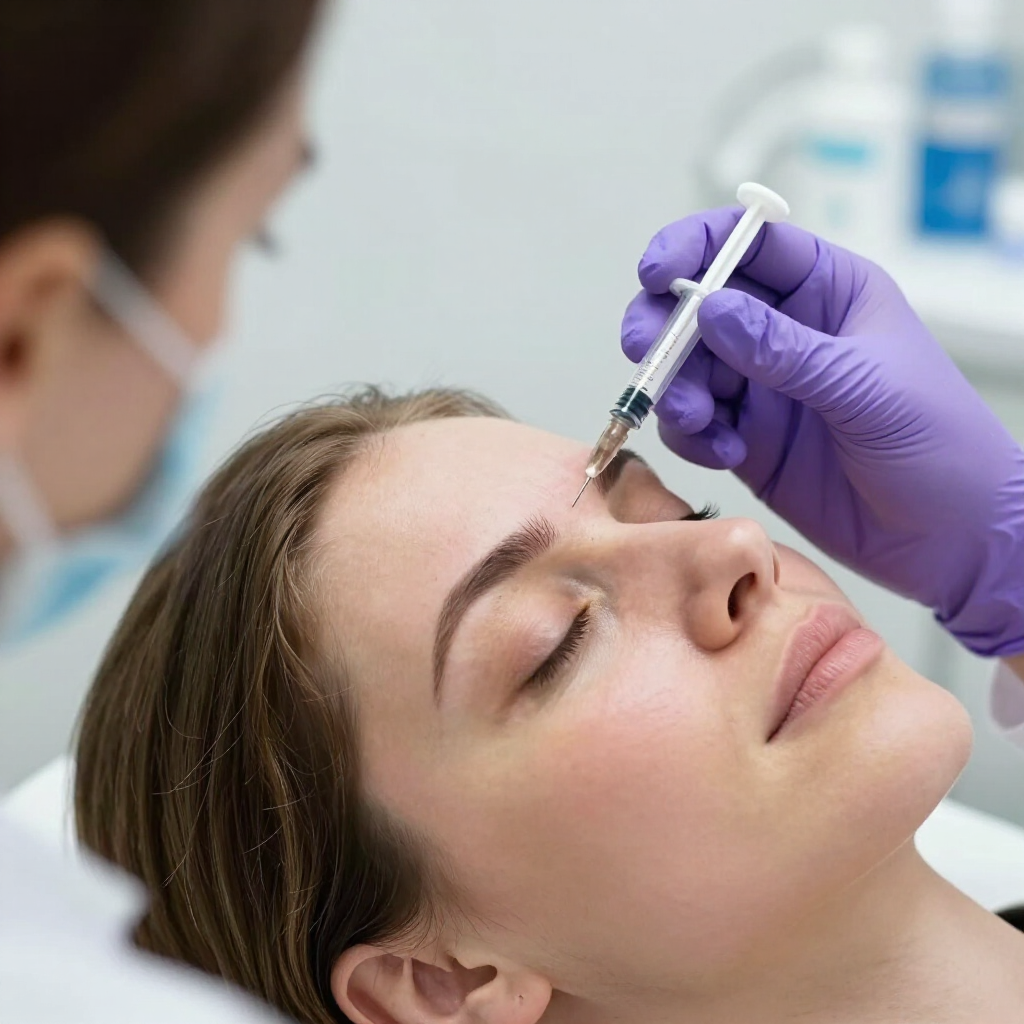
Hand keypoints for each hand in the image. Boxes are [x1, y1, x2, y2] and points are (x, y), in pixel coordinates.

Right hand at [621, 208, 1023, 657]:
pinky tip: (725, 453)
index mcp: (828, 293)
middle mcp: (787, 334)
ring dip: (676, 390)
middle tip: (647, 355)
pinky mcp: (748, 443)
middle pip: (699, 306)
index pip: (749, 245)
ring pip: (687, 369)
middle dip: (664, 326)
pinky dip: (693, 436)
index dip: (695, 248)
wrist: (953, 543)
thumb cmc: (941, 447)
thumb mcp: (865, 387)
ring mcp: (764, 391)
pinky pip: (695, 426)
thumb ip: (783, 350)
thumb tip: (709, 309)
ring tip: (701, 421)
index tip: (655, 273)